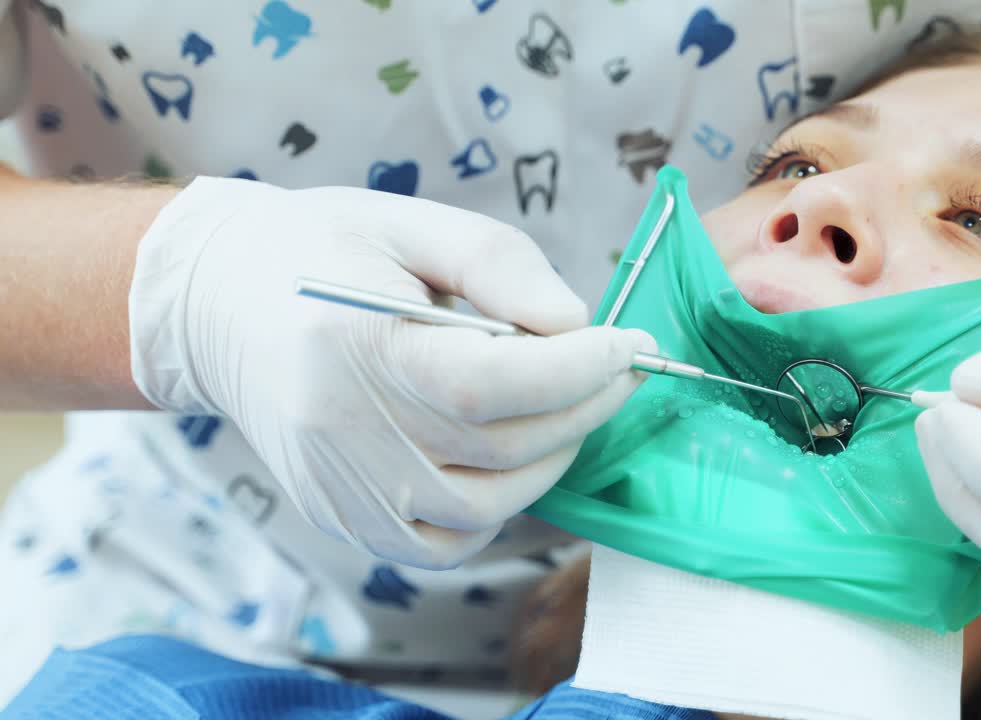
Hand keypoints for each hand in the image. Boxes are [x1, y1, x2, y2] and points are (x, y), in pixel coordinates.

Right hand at [129, 177, 654, 567]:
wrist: (217, 304)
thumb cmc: (322, 251)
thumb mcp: (410, 223)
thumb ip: (497, 264)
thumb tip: (575, 321)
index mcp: (353, 343)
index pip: (491, 383)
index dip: (579, 370)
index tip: (633, 344)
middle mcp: (340, 431)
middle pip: (501, 448)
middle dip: (586, 407)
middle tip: (621, 368)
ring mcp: (339, 487)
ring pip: (486, 506)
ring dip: (552, 458)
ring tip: (569, 405)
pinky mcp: (343, 517)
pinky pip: (448, 542)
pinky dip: (499, 506)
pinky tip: (508, 455)